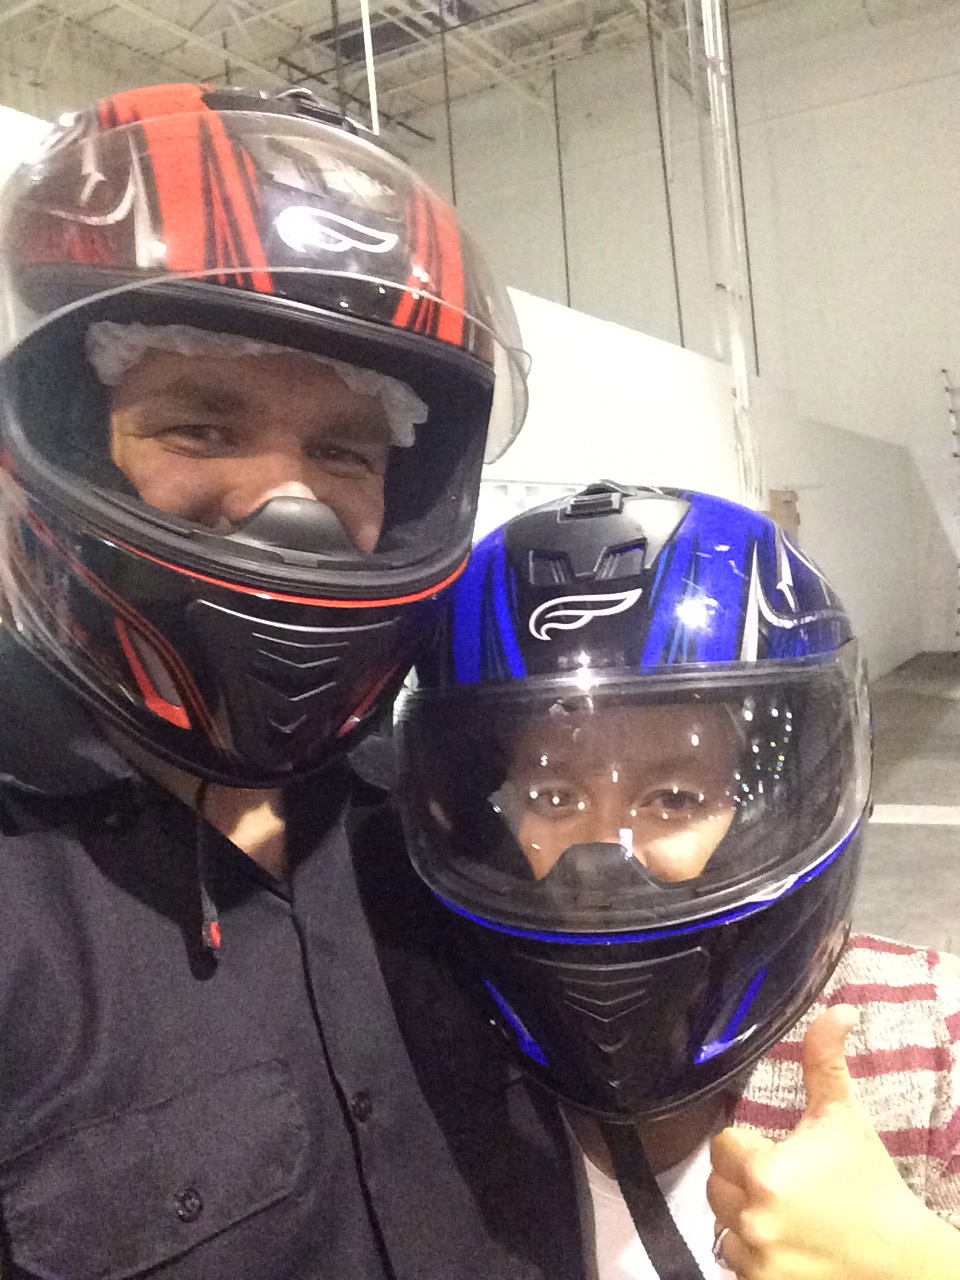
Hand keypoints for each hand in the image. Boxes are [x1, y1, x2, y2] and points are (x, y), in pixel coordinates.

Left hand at [707, 1004, 959, 1278]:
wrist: (901, 1257)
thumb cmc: (869, 1183)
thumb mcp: (843, 1116)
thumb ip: (825, 1059)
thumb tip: (837, 1009)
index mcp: (764, 1172)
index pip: (721, 1146)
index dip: (745, 1144)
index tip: (774, 1149)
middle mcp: (752, 1219)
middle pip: (715, 1186)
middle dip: (741, 1180)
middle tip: (781, 1180)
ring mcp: (756, 1260)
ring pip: (722, 1225)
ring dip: (743, 1217)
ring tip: (783, 1211)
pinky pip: (734, 1262)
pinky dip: (752, 1252)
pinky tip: (784, 1240)